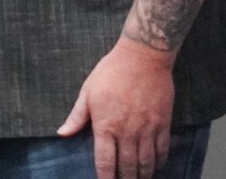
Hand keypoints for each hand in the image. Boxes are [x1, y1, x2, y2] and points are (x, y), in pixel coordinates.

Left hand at [58, 38, 174, 178]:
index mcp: (105, 125)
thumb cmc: (111, 72)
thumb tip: (62, 133)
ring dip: (142, 176)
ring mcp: (147, 130)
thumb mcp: (87, 91)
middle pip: (128, 167)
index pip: (105, 161)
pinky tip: (155, 167)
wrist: (142, 58)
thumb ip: (77, 116)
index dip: (105, 177)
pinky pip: (162, 151)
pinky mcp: (162, 124)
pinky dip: (159, 162)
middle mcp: (127, 132)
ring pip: (146, 163)